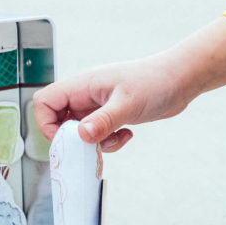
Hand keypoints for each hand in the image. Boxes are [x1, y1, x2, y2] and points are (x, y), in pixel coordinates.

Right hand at [34, 53, 189, 151]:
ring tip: (116, 138)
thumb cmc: (155, 81)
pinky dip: (108, 141)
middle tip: (93, 144)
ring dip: (95, 142)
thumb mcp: (127, 104)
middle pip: (58, 120)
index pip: (44, 102)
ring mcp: (97, 105)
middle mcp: (85, 95)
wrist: (181, 80)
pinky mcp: (109, 115)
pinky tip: (127, 134)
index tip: (65, 139)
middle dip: (74, 139)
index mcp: (82, 85)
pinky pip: (97, 134)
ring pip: (79, 131)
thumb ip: (103, 121)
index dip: (46, 123)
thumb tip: (81, 136)